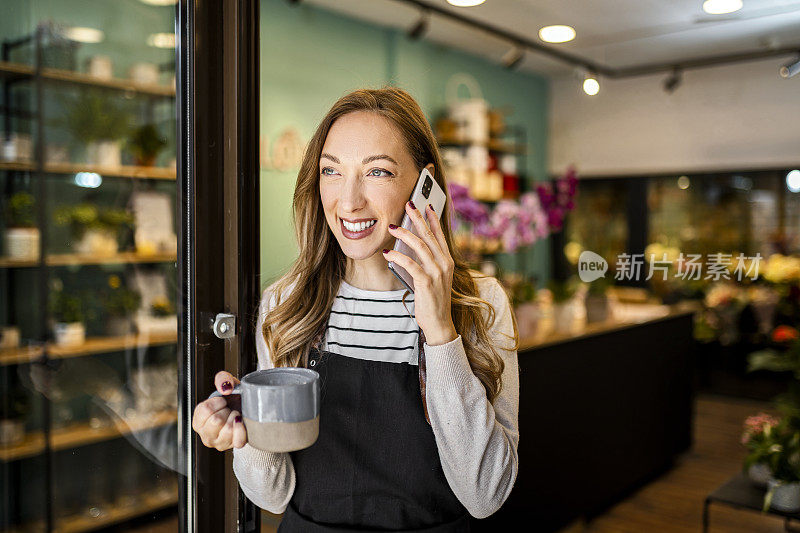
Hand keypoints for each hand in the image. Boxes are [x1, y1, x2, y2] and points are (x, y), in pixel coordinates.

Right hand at [191, 371, 247, 449]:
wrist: (247, 408)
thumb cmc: (233, 399)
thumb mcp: (226, 384)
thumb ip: (222, 379)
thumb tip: (225, 388)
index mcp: (199, 421)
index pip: (204, 410)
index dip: (217, 402)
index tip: (222, 401)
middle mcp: (206, 435)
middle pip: (215, 421)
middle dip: (226, 410)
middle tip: (229, 409)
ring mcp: (220, 443)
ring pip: (227, 430)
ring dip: (235, 418)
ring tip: (235, 415)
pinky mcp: (233, 446)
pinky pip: (238, 441)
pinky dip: (242, 429)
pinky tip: (241, 421)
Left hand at [383, 200, 457, 345]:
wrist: (439, 323)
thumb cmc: (433, 300)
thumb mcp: (433, 278)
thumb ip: (425, 262)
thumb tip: (408, 247)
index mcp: (448, 261)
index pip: (440, 235)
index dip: (432, 219)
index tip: (426, 205)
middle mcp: (445, 264)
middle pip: (429, 235)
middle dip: (417, 218)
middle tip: (408, 205)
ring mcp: (437, 272)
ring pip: (420, 246)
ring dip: (405, 234)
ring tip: (392, 227)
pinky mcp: (426, 282)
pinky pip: (410, 264)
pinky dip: (398, 256)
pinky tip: (388, 253)